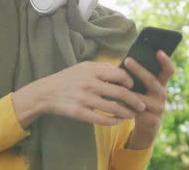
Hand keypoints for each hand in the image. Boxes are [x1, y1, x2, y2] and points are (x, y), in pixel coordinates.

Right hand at [12, 61, 146, 127]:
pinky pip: (101, 119)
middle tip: (142, 105)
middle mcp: (89, 83)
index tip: (134, 86)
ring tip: (132, 115)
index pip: (119, 74)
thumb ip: (102, 68)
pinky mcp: (79, 112)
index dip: (130, 81)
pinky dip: (113, 121)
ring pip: (113, 108)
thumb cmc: (68, 78)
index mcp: (92, 69)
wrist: (46, 92)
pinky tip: (118, 121)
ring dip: (127, 113)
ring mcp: (84, 98)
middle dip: (135, 100)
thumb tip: (123, 71)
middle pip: (120, 92)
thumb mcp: (83, 67)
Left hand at [123, 50, 174, 148]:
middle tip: (127, 60)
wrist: (147, 126)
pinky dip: (125, 107)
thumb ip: (138, 77)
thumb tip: (125, 61)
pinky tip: (115, 103)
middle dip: (139, 70)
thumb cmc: (140, 100)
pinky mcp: (154, 121)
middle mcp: (163, 94)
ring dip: (128, 93)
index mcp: (161, 83)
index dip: (165, 61)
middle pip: (152, 81)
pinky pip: (137, 112)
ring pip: (142, 98)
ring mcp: (160, 108)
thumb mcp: (142, 88)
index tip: (158, 51)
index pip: (168, 70)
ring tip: (115, 85)